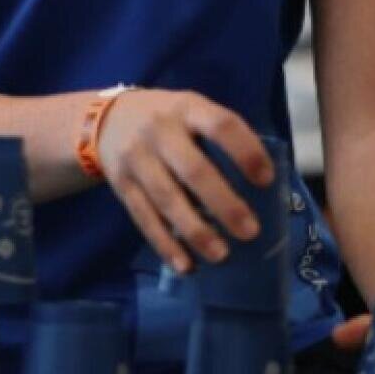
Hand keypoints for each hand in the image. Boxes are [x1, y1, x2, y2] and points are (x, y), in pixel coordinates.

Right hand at [95, 89, 272, 274]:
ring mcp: (137, 158)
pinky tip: (185, 265)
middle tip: (250, 231)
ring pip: (167, 199)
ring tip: (221, 255)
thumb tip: (262, 187)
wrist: (107, 120)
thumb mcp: (191, 110)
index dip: (246, 152)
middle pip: (194, 170)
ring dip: (196, 231)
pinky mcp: (121, 185)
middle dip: (224, 204)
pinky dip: (165, 244)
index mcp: (187, 108)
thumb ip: (218, 137)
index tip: (266, 180)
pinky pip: (144, 218)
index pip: (221, 125)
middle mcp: (160, 131)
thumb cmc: (168, 120)